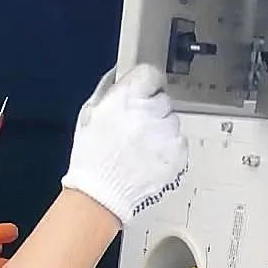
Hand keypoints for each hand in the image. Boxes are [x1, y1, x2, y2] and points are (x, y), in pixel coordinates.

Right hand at [61, 63, 187, 224]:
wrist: (101, 194)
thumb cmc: (91, 158)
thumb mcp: (89, 116)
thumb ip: (108, 91)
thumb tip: (120, 76)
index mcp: (126, 98)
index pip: (150, 73)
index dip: (146, 84)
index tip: (144, 92)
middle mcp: (150, 112)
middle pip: (162, 99)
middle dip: (151, 110)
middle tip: (135, 129)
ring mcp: (167, 133)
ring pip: (172, 122)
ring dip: (160, 130)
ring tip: (139, 149)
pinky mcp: (177, 153)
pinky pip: (179, 142)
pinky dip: (167, 149)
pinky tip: (148, 159)